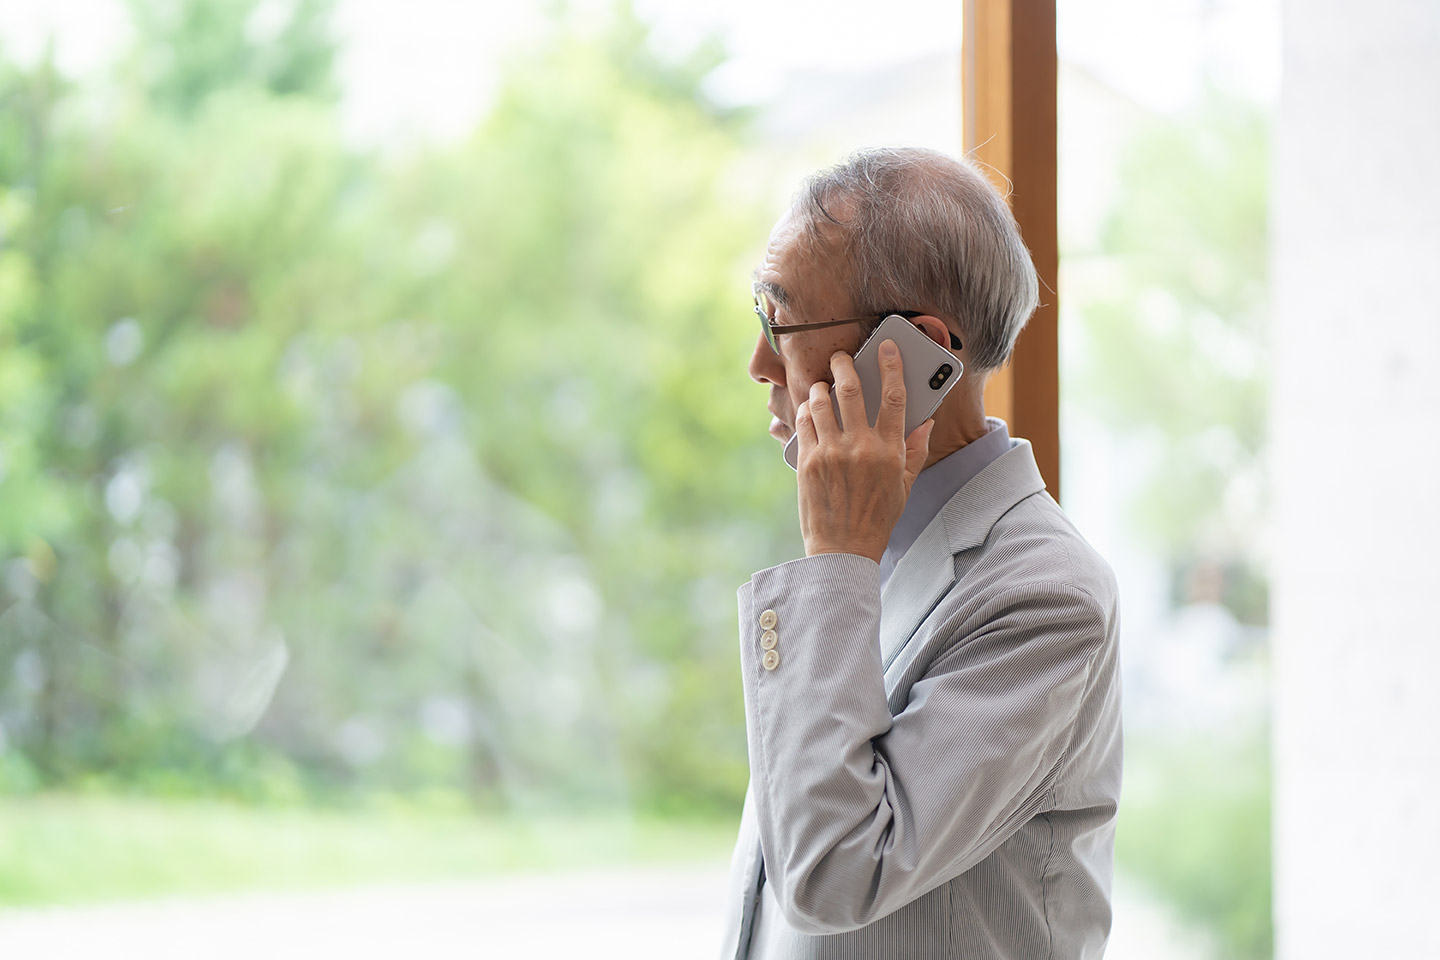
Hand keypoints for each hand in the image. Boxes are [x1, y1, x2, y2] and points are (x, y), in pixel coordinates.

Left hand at [793, 340, 934, 562]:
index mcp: (891, 451)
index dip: (891, 366)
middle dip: (845, 365)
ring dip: (821, 387)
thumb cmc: (876, 518)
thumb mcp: (904, 486)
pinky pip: (805, 422)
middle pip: (852, 389)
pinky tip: (810, 409)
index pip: (895, 397)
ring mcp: (832, 453)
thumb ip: (915, 451)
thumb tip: (926, 421)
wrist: (843, 550)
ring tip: (822, 385)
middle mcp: (862, 447)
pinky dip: (806, 409)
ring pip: (823, 401)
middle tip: (841, 357)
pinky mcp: (808, 461)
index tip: (886, 348)